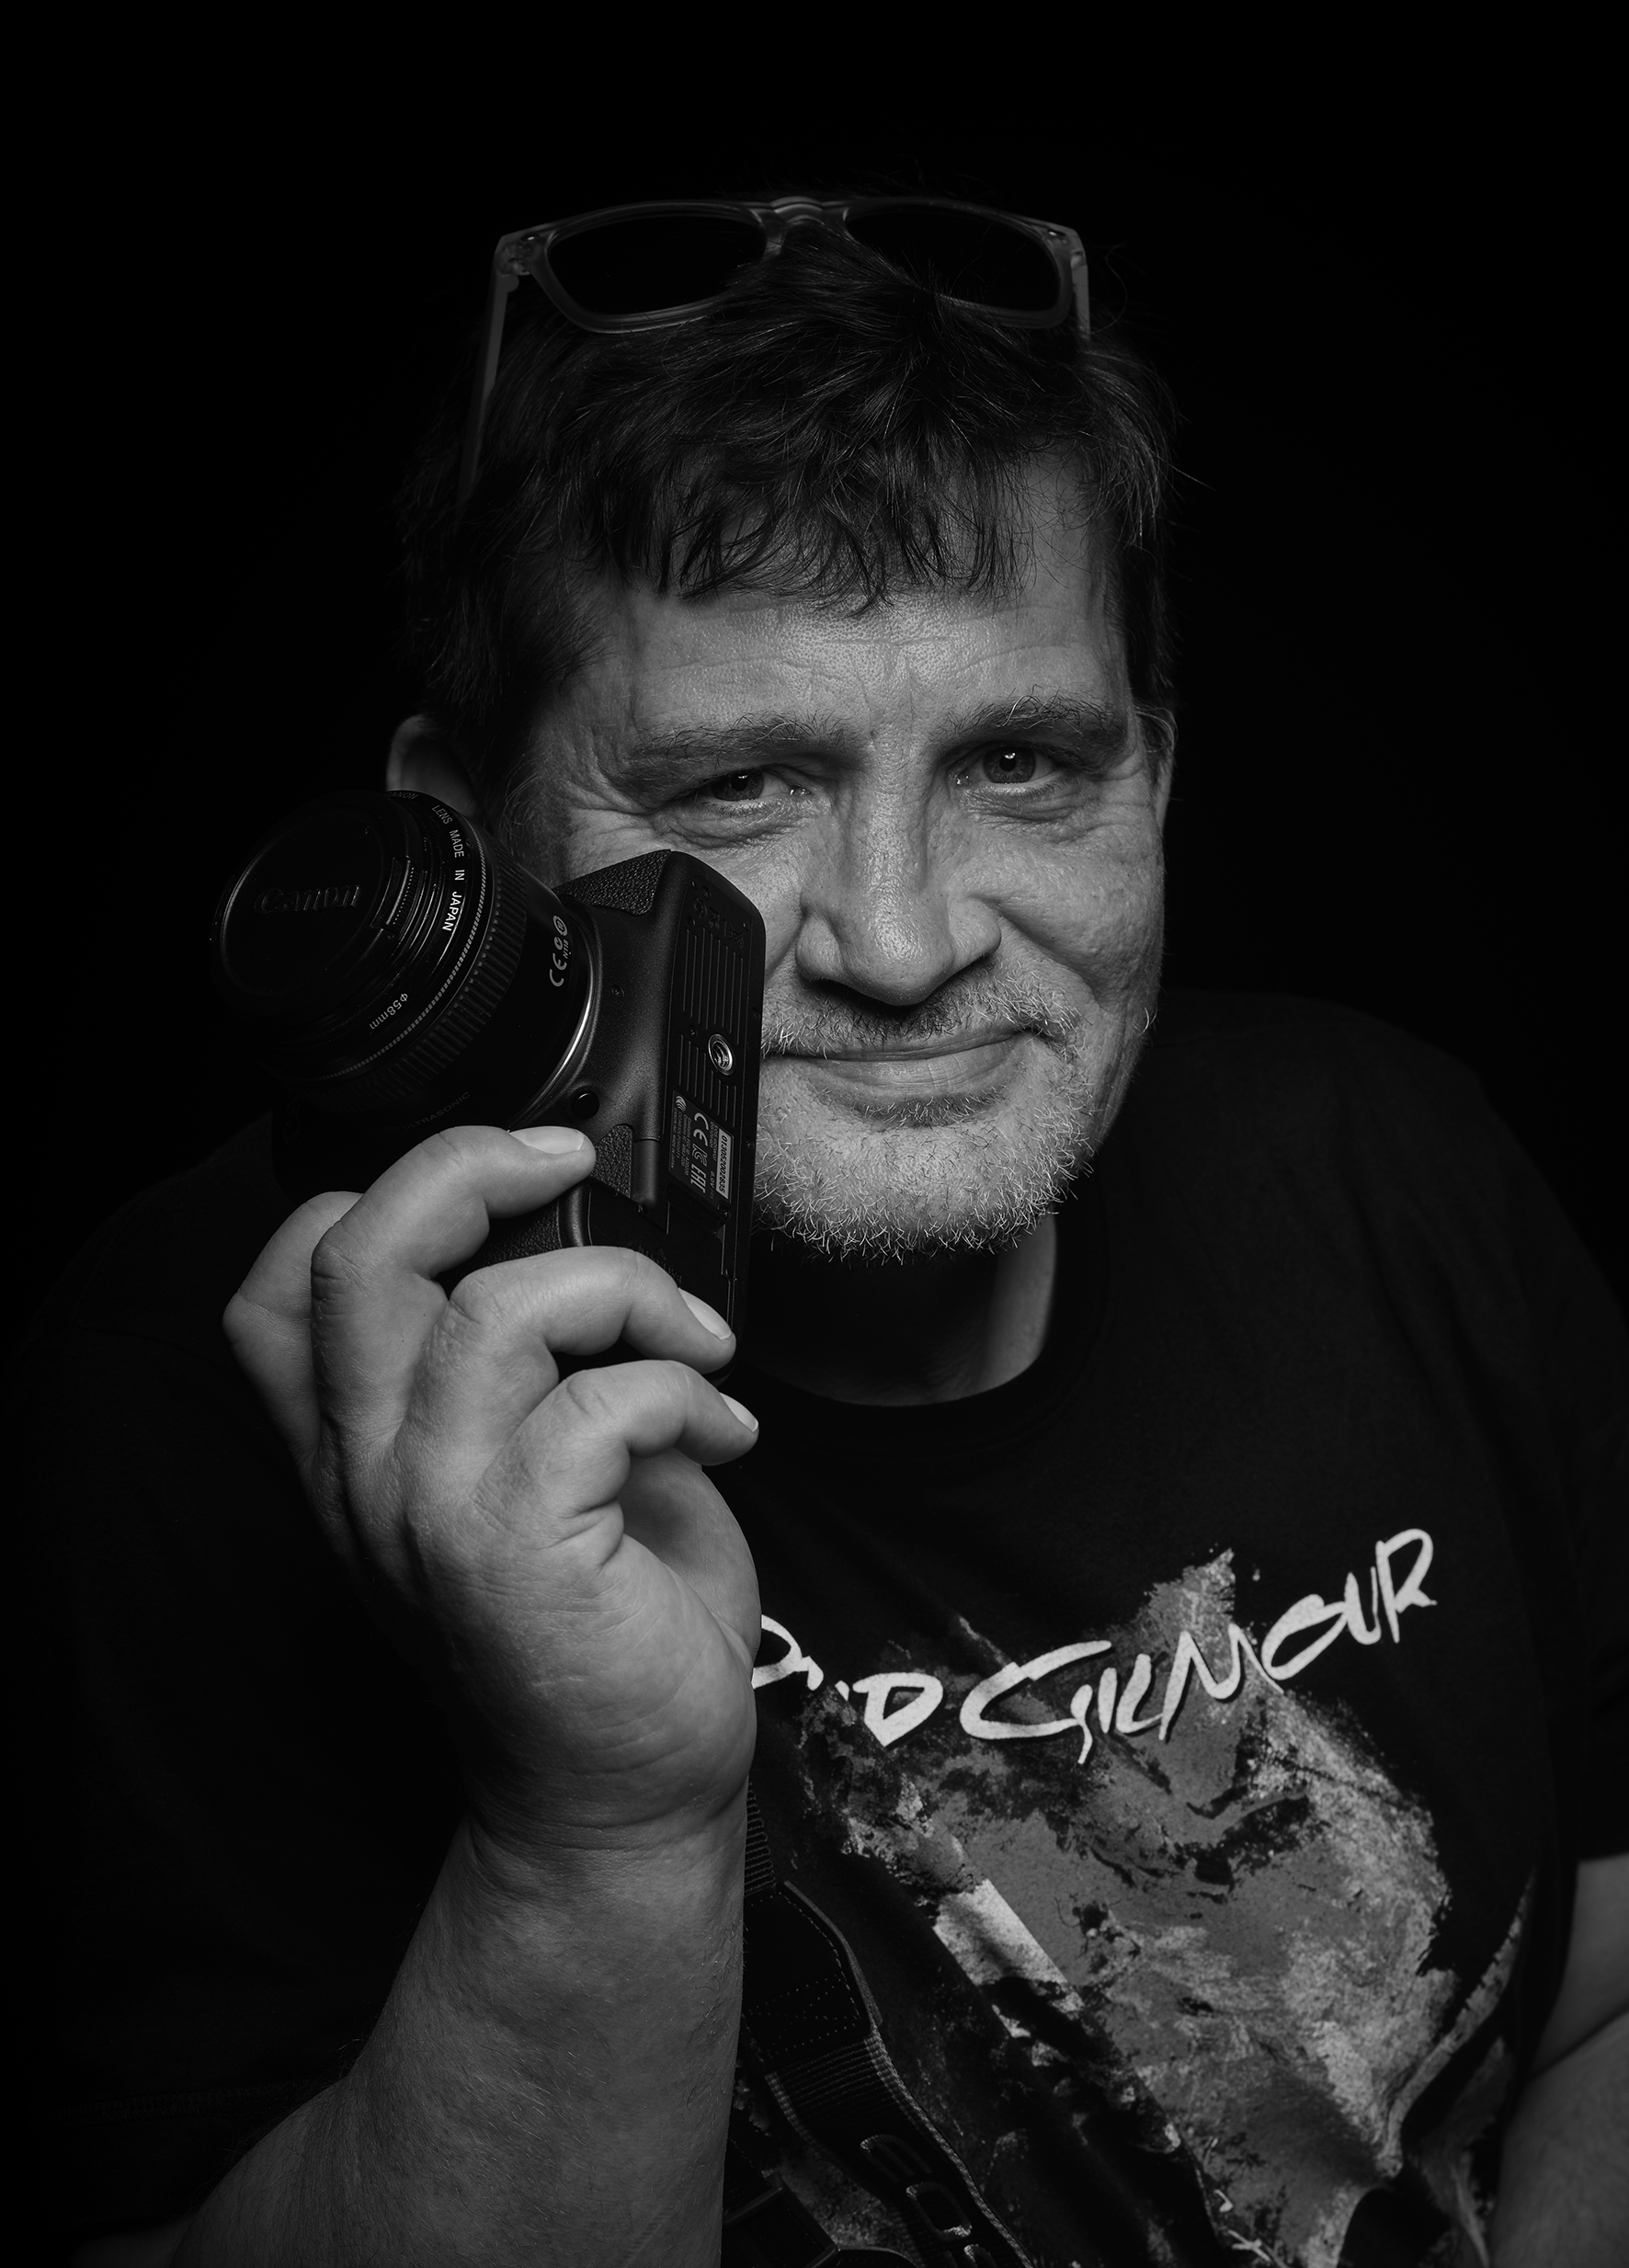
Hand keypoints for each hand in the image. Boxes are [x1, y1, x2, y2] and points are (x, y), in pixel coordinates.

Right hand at [224, 1125, 761, 1866]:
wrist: (620, 1791)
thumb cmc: (595, 1618)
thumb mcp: (529, 1465)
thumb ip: (524, 1360)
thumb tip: (595, 1230)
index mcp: (357, 1443)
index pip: (279, 1281)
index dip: (376, 1193)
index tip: (506, 1180)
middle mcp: (366, 1473)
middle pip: (360, 1253)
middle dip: (475, 1166)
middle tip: (575, 1168)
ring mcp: (431, 1512)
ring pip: (499, 1310)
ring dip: (630, 1293)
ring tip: (697, 1342)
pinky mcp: (516, 1554)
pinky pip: (604, 1402)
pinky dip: (686, 1391)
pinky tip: (725, 1435)